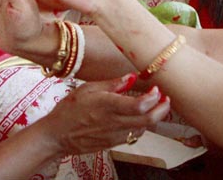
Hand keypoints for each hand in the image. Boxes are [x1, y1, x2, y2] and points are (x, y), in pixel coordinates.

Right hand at [44, 75, 170, 155]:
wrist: (56, 136)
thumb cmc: (69, 109)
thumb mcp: (88, 89)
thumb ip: (112, 84)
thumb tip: (131, 77)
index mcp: (107, 106)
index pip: (139, 105)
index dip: (153, 98)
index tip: (156, 90)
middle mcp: (113, 122)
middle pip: (148, 120)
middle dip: (162, 110)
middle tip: (166, 100)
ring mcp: (114, 135)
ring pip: (143, 129)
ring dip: (153, 118)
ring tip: (155, 106)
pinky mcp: (112, 144)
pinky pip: (133, 136)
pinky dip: (141, 126)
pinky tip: (138, 118)